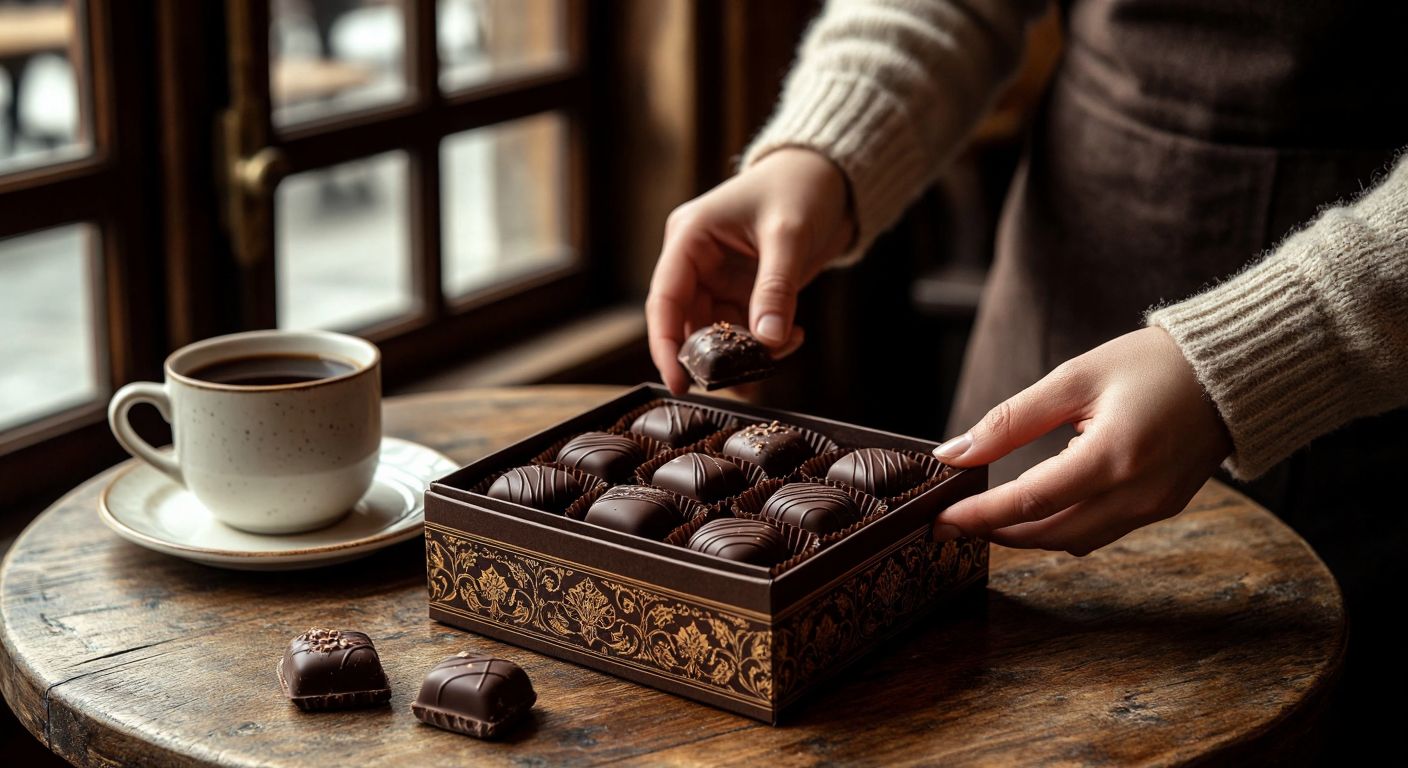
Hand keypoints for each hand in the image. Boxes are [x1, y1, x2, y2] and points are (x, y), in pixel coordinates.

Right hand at [646, 148, 854, 393]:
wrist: (830, 175)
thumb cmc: (800, 187)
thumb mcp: (788, 235)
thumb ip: (776, 289)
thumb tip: (768, 342)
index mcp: (689, 237)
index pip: (664, 299)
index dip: (665, 344)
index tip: (677, 383)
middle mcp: (696, 260)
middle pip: (687, 323)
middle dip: (714, 356)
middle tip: (742, 381)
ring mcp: (718, 278)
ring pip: (717, 334)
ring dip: (744, 354)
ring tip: (779, 355)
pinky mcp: (742, 290)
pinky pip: (742, 330)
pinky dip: (763, 344)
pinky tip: (790, 339)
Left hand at [931, 327, 1232, 554]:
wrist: (1231, 371)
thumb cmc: (1151, 365)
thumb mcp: (1074, 379)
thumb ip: (1011, 420)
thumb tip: (955, 452)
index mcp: (1113, 456)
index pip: (1029, 501)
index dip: (978, 516)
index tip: (939, 521)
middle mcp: (1136, 493)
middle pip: (1048, 534)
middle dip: (994, 533)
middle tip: (950, 523)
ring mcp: (1153, 507)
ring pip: (1073, 541)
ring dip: (1026, 535)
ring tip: (985, 517)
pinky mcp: (1162, 508)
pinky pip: (1100, 533)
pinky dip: (1061, 528)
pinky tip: (1035, 510)